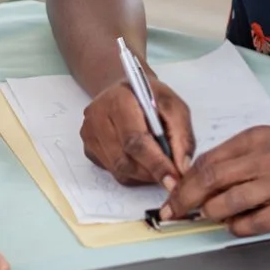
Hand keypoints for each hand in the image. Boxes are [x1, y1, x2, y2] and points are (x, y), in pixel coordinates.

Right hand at [80, 75, 195, 187]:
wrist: (125, 90)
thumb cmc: (150, 97)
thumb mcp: (173, 106)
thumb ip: (181, 135)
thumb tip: (182, 167)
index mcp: (118, 100)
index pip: (135, 139)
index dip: (155, 163)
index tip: (173, 180)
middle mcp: (96, 117)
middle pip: (124, 159)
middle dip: (151, 173)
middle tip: (171, 178)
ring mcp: (89, 134)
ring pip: (118, 170)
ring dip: (143, 175)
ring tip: (159, 166)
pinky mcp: (88, 148)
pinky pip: (112, 171)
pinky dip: (132, 174)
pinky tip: (142, 161)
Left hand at [162, 126, 269, 235]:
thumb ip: (237, 154)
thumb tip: (199, 175)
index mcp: (255, 139)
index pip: (207, 160)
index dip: (183, 180)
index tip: (171, 193)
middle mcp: (266, 158)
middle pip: (211, 180)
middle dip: (185, 199)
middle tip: (173, 211)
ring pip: (228, 203)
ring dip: (210, 214)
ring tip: (207, 216)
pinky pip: (255, 223)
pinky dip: (237, 227)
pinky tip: (235, 225)